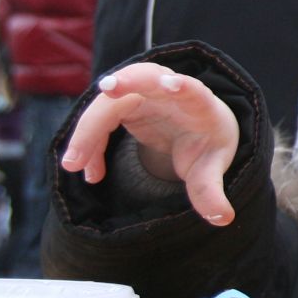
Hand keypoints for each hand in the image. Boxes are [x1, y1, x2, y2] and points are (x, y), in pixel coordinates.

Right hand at [59, 64, 240, 224]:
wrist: (198, 129)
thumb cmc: (207, 143)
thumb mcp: (212, 165)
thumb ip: (211, 190)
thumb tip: (222, 219)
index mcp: (198, 104)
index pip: (192, 89)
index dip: (181, 85)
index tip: (168, 84)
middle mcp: (168, 91)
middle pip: (145, 78)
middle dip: (126, 83)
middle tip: (107, 90)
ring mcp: (143, 93)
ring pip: (111, 100)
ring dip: (90, 128)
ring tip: (74, 164)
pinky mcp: (124, 103)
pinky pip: (100, 119)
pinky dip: (91, 143)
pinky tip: (91, 173)